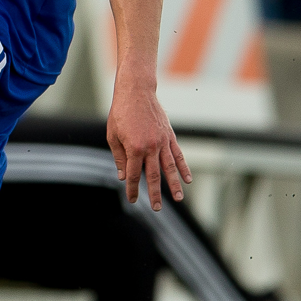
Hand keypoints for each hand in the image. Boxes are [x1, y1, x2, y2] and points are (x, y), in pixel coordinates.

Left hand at [106, 87, 189, 210]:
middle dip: (155, 194)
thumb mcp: (113, 135)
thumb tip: (124, 176)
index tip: (133, 200)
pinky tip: (187, 179)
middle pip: (154, 176)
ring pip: (170, 168)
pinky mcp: (169, 136)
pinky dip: (183, 168)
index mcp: (134, 148)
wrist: (136, 92)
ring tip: (179, 199)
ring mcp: (162, 142)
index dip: (133, 189)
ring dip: (174, 185)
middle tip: (156, 208)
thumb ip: (119, 157)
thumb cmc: (120, 113)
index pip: (134, 175)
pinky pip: (178, 155)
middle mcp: (150, 147)